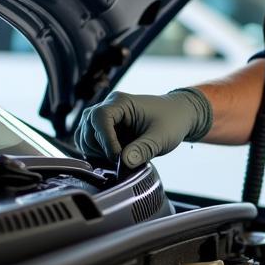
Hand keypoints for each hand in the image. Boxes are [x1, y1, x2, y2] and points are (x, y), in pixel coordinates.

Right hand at [75, 88, 212, 167]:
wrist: (179, 116)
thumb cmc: (172, 120)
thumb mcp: (162, 137)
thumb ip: (144, 149)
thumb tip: (124, 163)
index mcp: (121, 102)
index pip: (99, 118)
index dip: (105, 140)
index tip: (117, 157)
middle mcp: (109, 107)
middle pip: (88, 129)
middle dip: (101, 150)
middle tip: (122, 162)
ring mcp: (105, 118)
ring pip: (85, 137)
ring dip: (97, 153)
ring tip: (119, 161)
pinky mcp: (105, 129)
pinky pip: (89, 142)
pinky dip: (97, 154)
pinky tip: (114, 160)